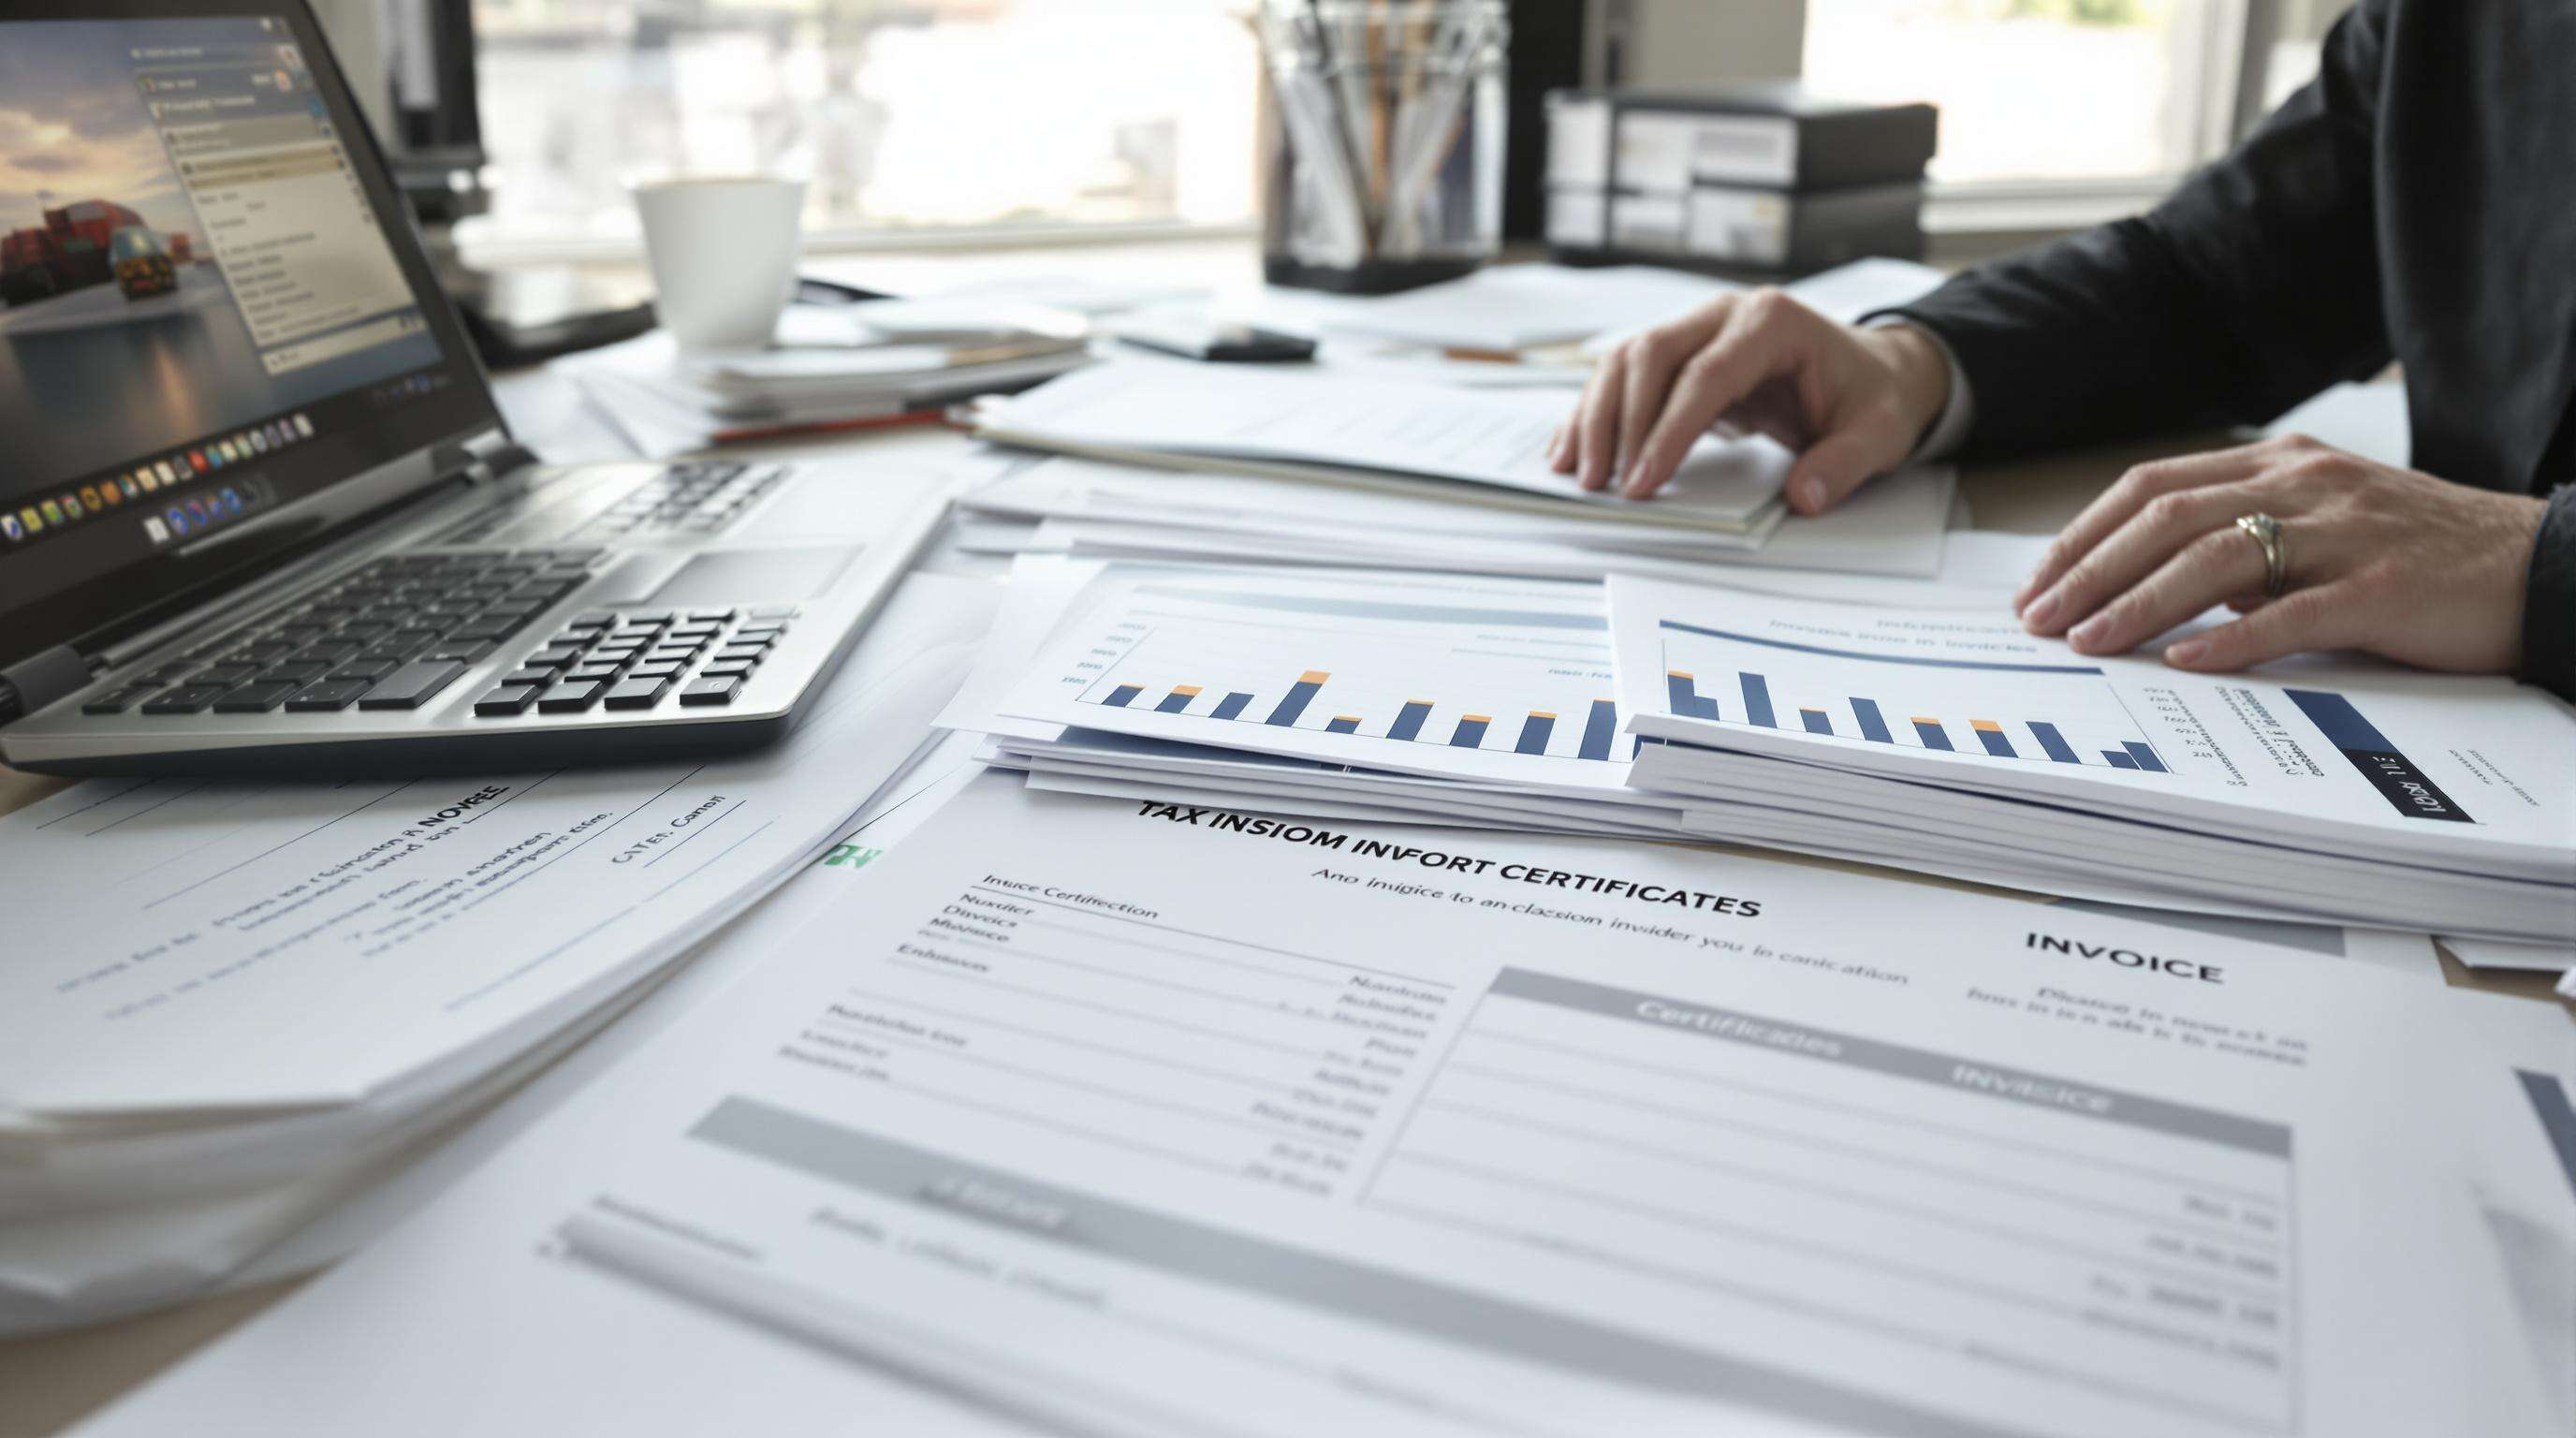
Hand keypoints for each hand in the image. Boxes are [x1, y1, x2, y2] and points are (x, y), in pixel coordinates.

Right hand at [1544, 289, 1952, 512]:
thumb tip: (1803, 496)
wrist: (1871, 371)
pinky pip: (1624, 375)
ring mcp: (1696, 327)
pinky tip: (1572, 449)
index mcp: (1772, 322)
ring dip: (1595, 417)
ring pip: (1625, 360)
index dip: (1669, 430)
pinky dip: (1595, 412)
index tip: (1645, 481)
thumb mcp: (1878, 432)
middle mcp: (1724, 314)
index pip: (1705, 374)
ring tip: (1577, 472)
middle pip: (1650, 356)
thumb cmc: (1869, 396)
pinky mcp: (1680, 352)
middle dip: (1618, 423)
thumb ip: (1843, 463)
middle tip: (1603, 483)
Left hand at [2016, 433, 2546, 673]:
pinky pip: (2292, 613)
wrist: (2540, 565)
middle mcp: (2305, 485)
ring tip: (2088, 642)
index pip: (2154, 486)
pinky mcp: (2384, 588)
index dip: (2085, 534)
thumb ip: (2243, 543)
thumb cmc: (2418, 555)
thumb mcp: (2320, 528)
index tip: (2036, 583)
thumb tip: (2148, 588)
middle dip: (2091, 570)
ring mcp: (2345, 533)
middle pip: (2168, 518)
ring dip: (2138, 603)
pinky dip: (2231, 641)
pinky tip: (2184, 665)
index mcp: (2281, 463)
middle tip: (2038, 618)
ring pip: (2215, 558)